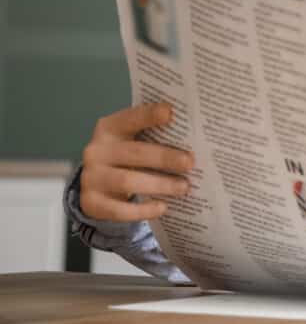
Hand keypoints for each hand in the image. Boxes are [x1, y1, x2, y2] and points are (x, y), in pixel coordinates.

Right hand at [80, 103, 194, 221]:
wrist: (99, 183)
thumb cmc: (128, 155)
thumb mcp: (134, 139)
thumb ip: (155, 135)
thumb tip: (195, 138)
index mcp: (110, 128)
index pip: (129, 118)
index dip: (149, 115)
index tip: (170, 113)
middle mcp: (96, 151)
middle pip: (134, 152)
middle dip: (165, 157)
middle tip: (190, 163)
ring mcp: (92, 177)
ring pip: (127, 181)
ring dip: (160, 185)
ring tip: (184, 187)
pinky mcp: (92, 203)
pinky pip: (118, 210)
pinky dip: (143, 210)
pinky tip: (163, 207)